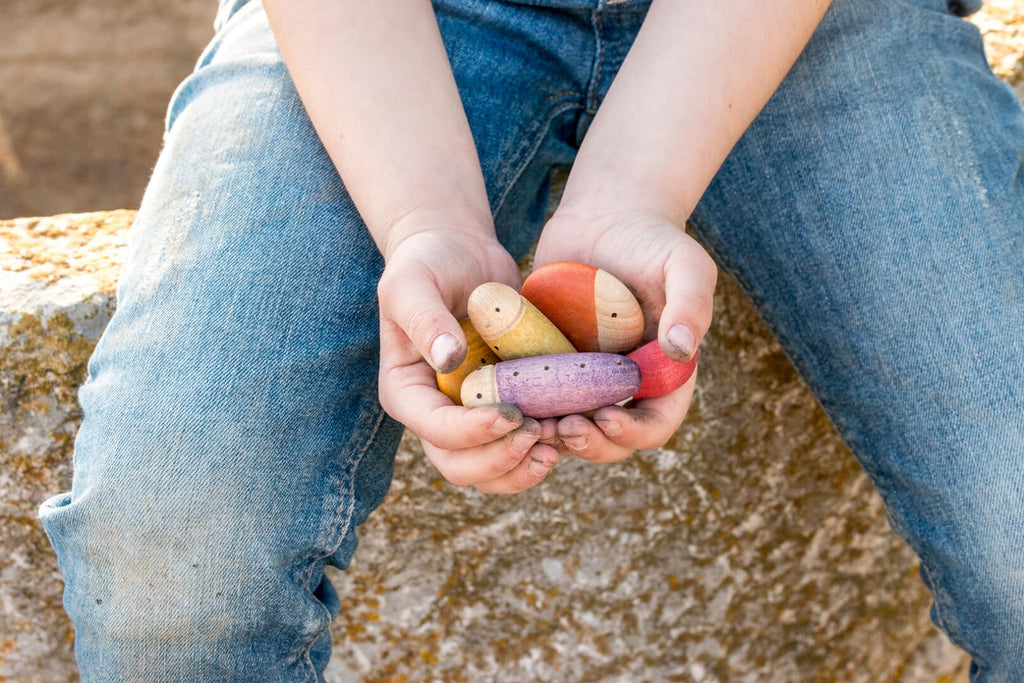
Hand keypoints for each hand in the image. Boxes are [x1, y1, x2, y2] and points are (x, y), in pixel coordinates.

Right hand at [376, 223, 560, 492]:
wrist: (460, 252)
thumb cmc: (428, 262)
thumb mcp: (413, 282)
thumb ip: (425, 319)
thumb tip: (450, 359)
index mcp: (408, 392)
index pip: (435, 431)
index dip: (472, 433)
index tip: (511, 413)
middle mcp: (438, 415)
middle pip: (462, 467)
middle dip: (501, 461)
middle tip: (538, 433)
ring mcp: (473, 417)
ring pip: (494, 471)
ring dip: (526, 466)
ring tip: (559, 438)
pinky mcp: (507, 408)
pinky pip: (524, 447)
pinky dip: (548, 446)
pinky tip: (574, 426)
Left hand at [533, 208, 716, 462]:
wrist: (602, 218)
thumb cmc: (652, 239)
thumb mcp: (683, 264)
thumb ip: (691, 304)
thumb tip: (681, 349)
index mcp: (664, 375)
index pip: (656, 424)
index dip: (634, 433)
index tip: (606, 418)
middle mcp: (626, 387)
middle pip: (612, 439)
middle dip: (590, 444)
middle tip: (563, 429)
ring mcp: (587, 381)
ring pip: (571, 429)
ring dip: (553, 437)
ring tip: (531, 425)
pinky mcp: (551, 367)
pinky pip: (538, 402)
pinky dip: (524, 410)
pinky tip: (505, 403)